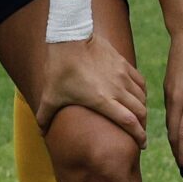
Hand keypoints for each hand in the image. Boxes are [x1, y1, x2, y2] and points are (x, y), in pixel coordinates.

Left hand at [34, 34, 149, 147]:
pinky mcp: (123, 63)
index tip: (142, 145)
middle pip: (140, 111)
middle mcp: (117, 88)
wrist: (69, 36)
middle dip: (142, 125)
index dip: (139, 136)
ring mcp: (122, 74)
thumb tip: (40, 133)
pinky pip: (140, 81)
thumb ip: (45, 116)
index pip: (129, 122)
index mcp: (102, 100)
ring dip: (142, 109)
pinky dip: (141, 92)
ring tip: (138, 117)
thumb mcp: (50, 94)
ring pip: (142, 97)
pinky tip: (137, 96)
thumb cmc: (59, 68)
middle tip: (139, 133)